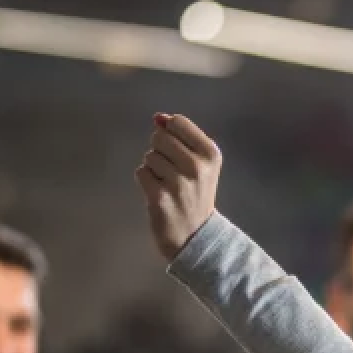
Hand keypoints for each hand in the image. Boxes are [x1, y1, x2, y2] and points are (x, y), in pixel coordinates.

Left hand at [135, 113, 222, 261]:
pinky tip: (159, 194)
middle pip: (160, 137)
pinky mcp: (160, 196)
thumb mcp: (200, 163)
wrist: (196, 234)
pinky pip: (141, 172)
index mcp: (211, 154)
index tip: (180, 154)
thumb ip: (181, 136)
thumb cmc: (196, 194)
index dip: (171, 134)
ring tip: (168, 185)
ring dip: (154, 169)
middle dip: (161, 152)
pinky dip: (146, 182)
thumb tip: (158, 118)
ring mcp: (178, 182)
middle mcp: (197, 166)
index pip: (177, 122)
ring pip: (149, 156)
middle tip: (174, 173)